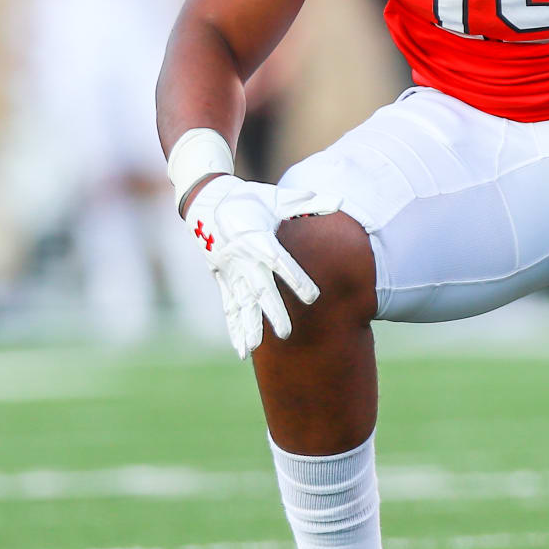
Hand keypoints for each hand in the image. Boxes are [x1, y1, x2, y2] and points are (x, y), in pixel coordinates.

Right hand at [185, 176, 340, 358]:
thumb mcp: (277, 198)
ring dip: (249, 325)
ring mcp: (231, 272)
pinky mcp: (223, 280)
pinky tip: (243, 351)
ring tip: (256, 347)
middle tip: (287, 333)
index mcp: (258, 238)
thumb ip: (308, 203)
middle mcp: (243, 259)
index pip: (279, 262)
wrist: (208, 203)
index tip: (314, 297)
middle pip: (259, 289)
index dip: (295, 279)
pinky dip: (235, 328)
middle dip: (272, 311)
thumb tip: (340, 200)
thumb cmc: (250, 201)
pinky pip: (229, 307)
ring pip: (241, 302)